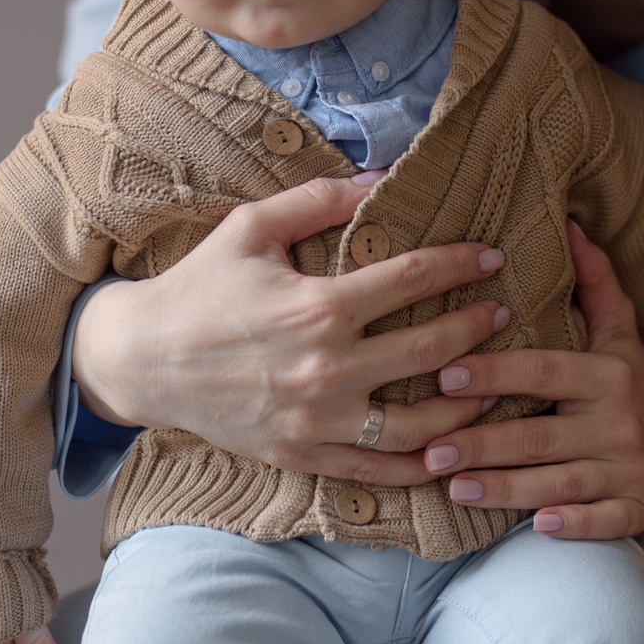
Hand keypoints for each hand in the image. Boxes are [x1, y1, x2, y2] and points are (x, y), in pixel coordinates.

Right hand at [71, 173, 513, 485]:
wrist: (142, 361)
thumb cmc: (198, 288)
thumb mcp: (250, 228)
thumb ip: (317, 201)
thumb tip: (380, 175)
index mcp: (318, 306)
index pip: (414, 279)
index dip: (462, 264)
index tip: (492, 258)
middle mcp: (326, 367)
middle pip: (433, 349)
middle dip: (479, 328)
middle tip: (502, 314)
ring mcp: (318, 419)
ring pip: (421, 424)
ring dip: (468, 403)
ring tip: (491, 383)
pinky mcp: (304, 455)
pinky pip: (381, 468)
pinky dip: (426, 463)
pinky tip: (452, 447)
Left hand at [414, 220, 643, 539]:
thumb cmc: (616, 377)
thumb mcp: (614, 328)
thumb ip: (591, 280)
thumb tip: (569, 223)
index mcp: (609, 373)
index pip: (543, 372)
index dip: (495, 373)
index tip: (444, 377)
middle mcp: (622, 422)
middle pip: (541, 435)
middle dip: (482, 444)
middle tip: (429, 450)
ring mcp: (630, 469)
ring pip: (559, 482)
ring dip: (504, 488)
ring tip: (452, 486)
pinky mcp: (636, 508)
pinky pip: (602, 521)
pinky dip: (572, 524)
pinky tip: (536, 524)